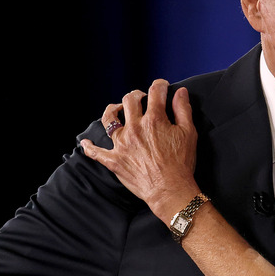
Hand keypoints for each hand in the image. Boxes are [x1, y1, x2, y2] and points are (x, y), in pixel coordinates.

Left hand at [81, 79, 200, 219]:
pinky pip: (96, 153)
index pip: (155, 93)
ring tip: (117, 109)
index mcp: (154, 120)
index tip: (162, 86)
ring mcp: (122, 144)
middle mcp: (135, 128)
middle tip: (142, 98)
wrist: (170, 190)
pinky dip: (90, 147)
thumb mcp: (189, 133)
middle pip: (129, 100)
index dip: (159, 86)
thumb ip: (183, 110)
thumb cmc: (181, 163)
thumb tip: (180, 92)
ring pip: (109, 119)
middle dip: (136, 95)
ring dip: (113, 110)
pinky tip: (85, 143)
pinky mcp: (114, 160)